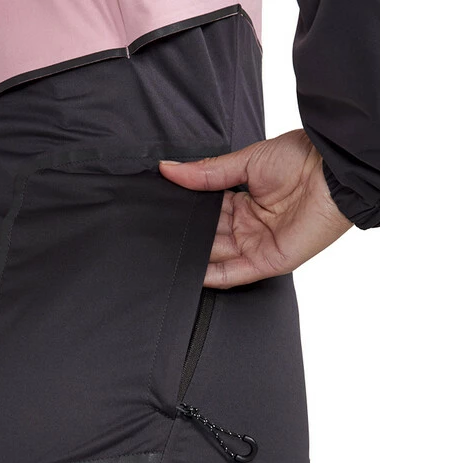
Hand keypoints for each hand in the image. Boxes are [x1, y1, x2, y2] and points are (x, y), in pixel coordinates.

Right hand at [159, 129, 352, 288]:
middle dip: (186, 236)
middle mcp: (247, 226)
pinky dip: (211, 276)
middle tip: (156, 234)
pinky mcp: (267, 261)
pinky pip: (234, 274)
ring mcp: (256, 244)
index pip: (206, 212)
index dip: (185, 213)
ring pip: (216, 256)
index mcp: (242, 202)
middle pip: (208, 236)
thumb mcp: (246, 161)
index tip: (159, 210)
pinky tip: (190, 274)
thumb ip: (208, 172)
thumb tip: (169, 169)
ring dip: (194, 256)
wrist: (333, 171)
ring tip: (165, 254)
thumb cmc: (301, 159)